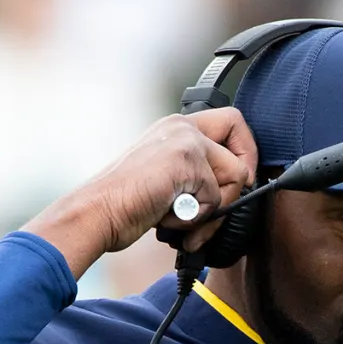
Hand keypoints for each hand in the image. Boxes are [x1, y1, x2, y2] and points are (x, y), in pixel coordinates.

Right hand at [24, 111, 258, 277]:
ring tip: (181, 221)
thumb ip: (195, 174)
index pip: (232, 122)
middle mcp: (181, 126)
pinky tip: (168, 220)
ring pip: (235, 178)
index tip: (239, 180)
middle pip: (242, 143)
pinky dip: (196, 221)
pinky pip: (216, 199)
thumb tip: (238, 189)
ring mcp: (184, 140)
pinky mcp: (185, 160)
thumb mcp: (166, 179)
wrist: (97, 213)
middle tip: (219, 208)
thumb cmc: (125, 205)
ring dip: (213, 212)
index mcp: (175, 128)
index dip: (245, 151)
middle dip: (239, 184)